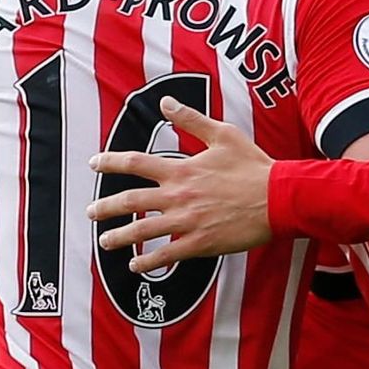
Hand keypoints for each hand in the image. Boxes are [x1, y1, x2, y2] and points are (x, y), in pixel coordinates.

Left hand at [86, 96, 274, 272]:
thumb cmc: (253, 166)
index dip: (111, 162)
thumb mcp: (223, 134)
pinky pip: (166, 255)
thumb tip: (165, 102)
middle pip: (130, 201)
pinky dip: (147, 261)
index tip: (94, 164)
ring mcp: (187, 222)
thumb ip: (191, 119)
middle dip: (105, 207)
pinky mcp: (200, 243)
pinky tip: (134, 266)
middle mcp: (178, 196)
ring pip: (142, 231)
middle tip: (90, 212)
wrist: (278, 197)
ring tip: (105, 241)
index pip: (135, 163)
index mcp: (181, 170)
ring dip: (119, 237)